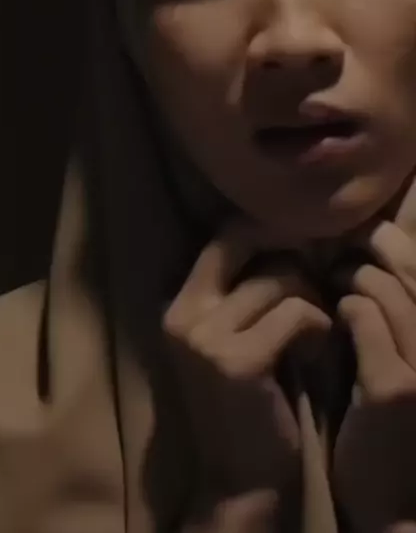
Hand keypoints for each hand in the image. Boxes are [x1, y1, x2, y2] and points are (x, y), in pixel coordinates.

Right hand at [163, 217, 330, 519]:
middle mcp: (182, 315)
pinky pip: (295, 314)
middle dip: (288, 254)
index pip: (221, 238)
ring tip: (312, 331)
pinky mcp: (237, 362)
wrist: (237, 477)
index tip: (297, 243)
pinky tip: (314, 350)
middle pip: (243, 244)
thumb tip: (280, 238)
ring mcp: (204, 338)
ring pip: (278, 280)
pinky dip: (317, 326)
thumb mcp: (226, 339)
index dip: (263, 230)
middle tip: (310, 283)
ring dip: (309, 300)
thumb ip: (237, 292)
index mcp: (178, 306)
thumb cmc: (242, 404)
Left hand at [333, 221, 415, 532]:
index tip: (369, 234)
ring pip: (386, 288)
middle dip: (375, 246)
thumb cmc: (394, 441)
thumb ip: (393, 333)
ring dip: (353, 275)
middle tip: (340, 242)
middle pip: (412, 271)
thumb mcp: (401, 377)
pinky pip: (364, 316)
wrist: (395, 513)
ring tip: (331, 276)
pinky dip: (344, 304)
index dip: (400, 245)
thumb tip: (365, 279)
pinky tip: (331, 310)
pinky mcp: (394, 386)